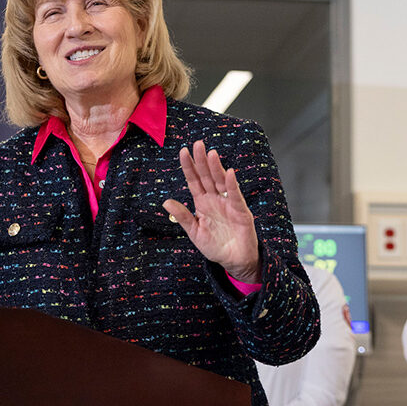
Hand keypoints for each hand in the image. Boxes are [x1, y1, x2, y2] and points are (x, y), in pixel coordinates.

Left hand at [163, 140, 260, 282]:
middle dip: (202, 160)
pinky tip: (229, 173)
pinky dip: (232, 185)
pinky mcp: (240, 211)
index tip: (183, 151)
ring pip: (221, 182)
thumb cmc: (215, 246)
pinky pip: (235, 196)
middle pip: (207, 176)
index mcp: (202, 202)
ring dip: (216, 168)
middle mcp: (215, 199)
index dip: (189, 167)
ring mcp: (228, 203)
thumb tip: (166, 201)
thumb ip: (183, 216)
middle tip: (198, 144)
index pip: (194, 181)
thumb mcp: (194, 232)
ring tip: (211, 154)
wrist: (233, 261)